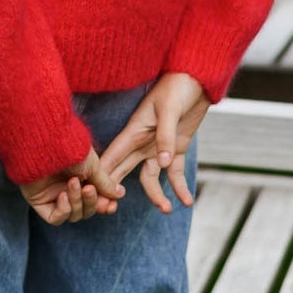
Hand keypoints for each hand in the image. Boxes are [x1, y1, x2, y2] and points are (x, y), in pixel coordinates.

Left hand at [20, 148, 124, 225]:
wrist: (47, 144)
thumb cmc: (71, 149)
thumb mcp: (94, 166)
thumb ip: (105, 183)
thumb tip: (120, 194)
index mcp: (81, 177)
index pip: (95, 200)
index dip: (104, 205)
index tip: (111, 206)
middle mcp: (67, 187)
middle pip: (85, 210)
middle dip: (90, 202)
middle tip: (89, 189)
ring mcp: (53, 195)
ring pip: (73, 214)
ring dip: (77, 202)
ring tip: (73, 183)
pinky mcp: (39, 201)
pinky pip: (55, 218)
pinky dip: (63, 210)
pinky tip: (62, 195)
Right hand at [100, 71, 209, 213]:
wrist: (197, 80)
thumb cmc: (177, 87)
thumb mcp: (170, 109)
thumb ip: (164, 136)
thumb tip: (160, 163)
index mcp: (133, 131)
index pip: (112, 158)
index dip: (102, 177)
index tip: (95, 197)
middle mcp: (141, 143)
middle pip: (123, 171)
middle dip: (115, 192)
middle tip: (109, 212)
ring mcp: (157, 148)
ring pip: (149, 178)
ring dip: (155, 195)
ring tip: (166, 209)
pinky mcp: (174, 150)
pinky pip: (174, 174)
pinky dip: (179, 187)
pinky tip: (186, 201)